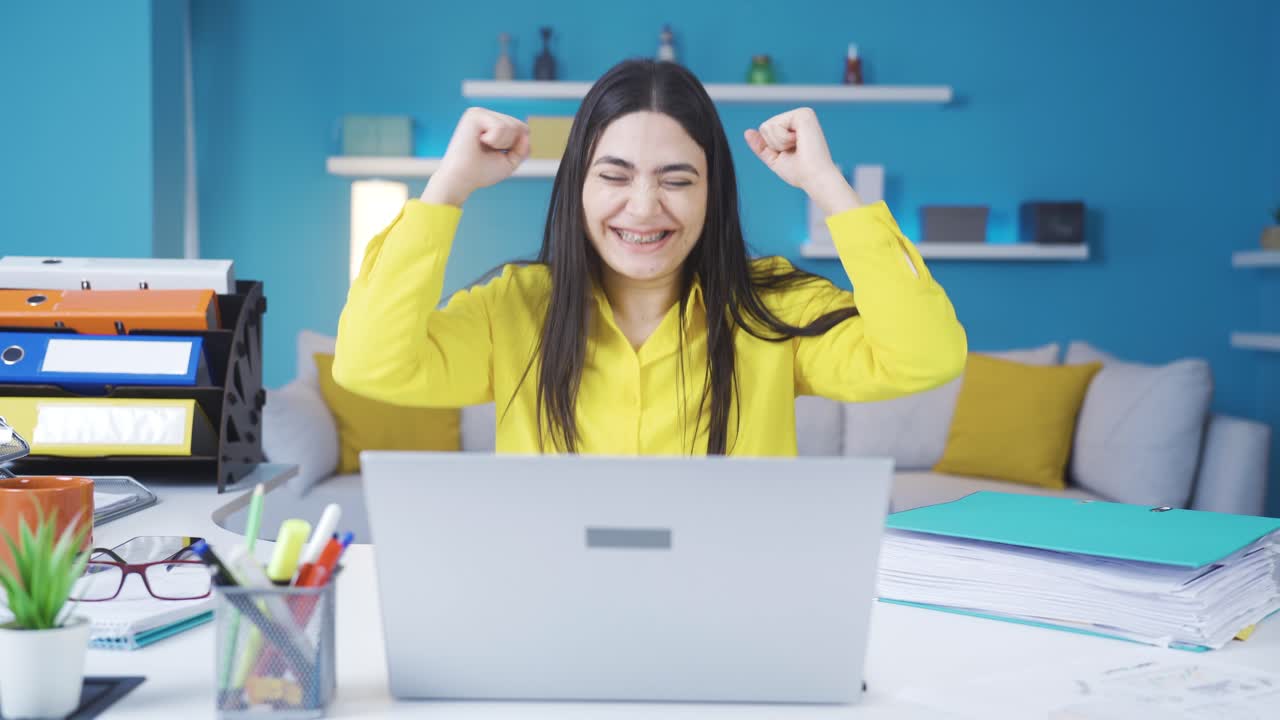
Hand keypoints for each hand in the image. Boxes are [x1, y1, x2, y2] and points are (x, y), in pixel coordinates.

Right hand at [421, 108, 530, 205]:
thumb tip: (527, 133)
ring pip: (511, 126)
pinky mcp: (474, 115)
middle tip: (488, 151)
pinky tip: (479, 141)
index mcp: (492, 125)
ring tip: (483, 147)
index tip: (496, 154)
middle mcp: (486, 116)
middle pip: (519, 126)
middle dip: (509, 145)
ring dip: (501, 143)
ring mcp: (479, 113)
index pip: (521, 128)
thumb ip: (522, 148)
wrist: (461, 179)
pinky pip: (501, 127)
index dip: (516, 146)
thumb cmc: (480, 172)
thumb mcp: (509, 161)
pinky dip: (494, 140)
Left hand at [744, 108, 860, 214]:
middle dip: (774, 144)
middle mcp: (799, 117)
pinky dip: (783, 139)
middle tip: (794, 151)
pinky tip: (799, 142)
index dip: (772, 148)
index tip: (791, 154)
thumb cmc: (800, 172)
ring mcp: (802, 114)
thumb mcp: (774, 158)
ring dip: (779, 143)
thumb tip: (747, 132)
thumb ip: (761, 145)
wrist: (814, 179)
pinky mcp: (803, 114)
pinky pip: (775, 125)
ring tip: (798, 147)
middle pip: (764, 127)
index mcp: (794, 126)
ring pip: (768, 126)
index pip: (765, 131)